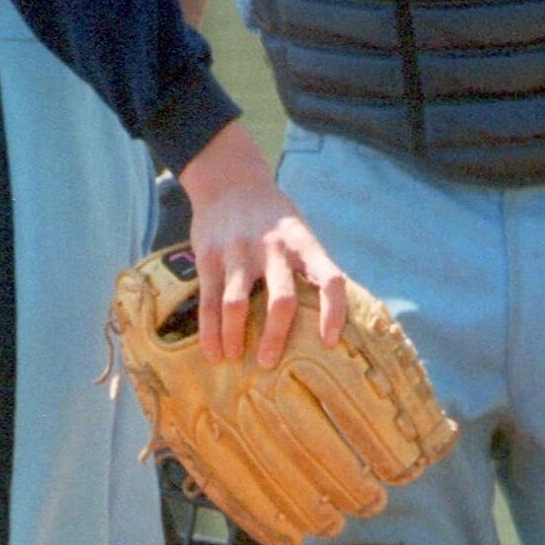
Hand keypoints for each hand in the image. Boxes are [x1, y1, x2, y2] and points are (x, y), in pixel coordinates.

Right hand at [178, 121, 347, 366]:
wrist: (230, 180)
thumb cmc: (273, 218)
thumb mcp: (300, 232)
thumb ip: (311, 267)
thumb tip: (336, 316)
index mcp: (304, 244)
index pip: (331, 280)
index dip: (334, 313)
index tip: (329, 342)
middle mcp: (274, 248)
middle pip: (281, 300)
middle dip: (274, 337)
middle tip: (268, 363)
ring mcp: (239, 251)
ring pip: (236, 304)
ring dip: (235, 337)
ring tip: (234, 358)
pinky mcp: (209, 256)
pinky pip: (209, 299)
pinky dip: (209, 330)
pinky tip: (212, 350)